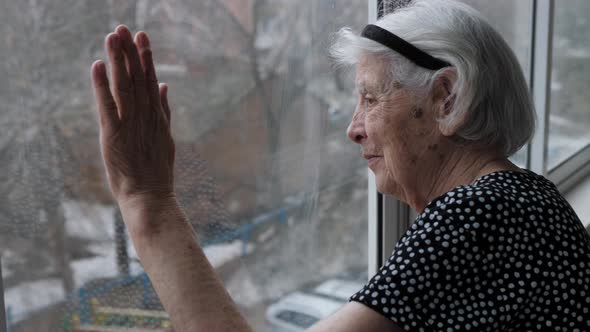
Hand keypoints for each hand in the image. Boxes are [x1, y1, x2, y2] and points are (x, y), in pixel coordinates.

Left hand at [90, 25, 174, 206]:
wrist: (150, 196)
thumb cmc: (157, 171)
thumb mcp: (166, 137)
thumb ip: (164, 110)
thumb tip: (164, 85)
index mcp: (157, 117)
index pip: (151, 81)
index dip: (145, 58)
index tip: (141, 38)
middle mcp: (145, 116)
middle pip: (138, 78)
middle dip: (131, 52)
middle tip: (125, 28)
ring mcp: (130, 124)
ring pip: (124, 86)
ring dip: (118, 60)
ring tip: (113, 37)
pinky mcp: (114, 135)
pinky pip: (107, 105)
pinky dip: (102, 85)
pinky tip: (98, 66)